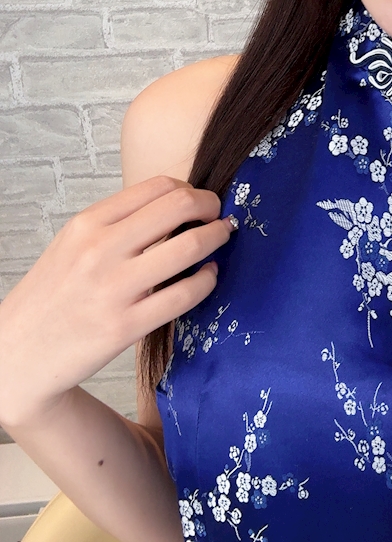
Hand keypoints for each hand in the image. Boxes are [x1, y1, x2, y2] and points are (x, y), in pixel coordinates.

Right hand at [0, 176, 231, 429]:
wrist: (17, 355)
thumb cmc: (53, 295)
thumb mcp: (73, 244)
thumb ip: (117, 223)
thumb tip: (174, 204)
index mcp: (87, 223)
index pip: (158, 186)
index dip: (190, 189)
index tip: (200, 200)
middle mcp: (100, 250)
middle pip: (179, 206)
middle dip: (211, 206)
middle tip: (219, 215)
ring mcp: (114, 289)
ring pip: (189, 247)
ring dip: (217, 237)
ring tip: (222, 238)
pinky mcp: (126, 326)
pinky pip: (186, 294)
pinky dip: (208, 279)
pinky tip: (208, 275)